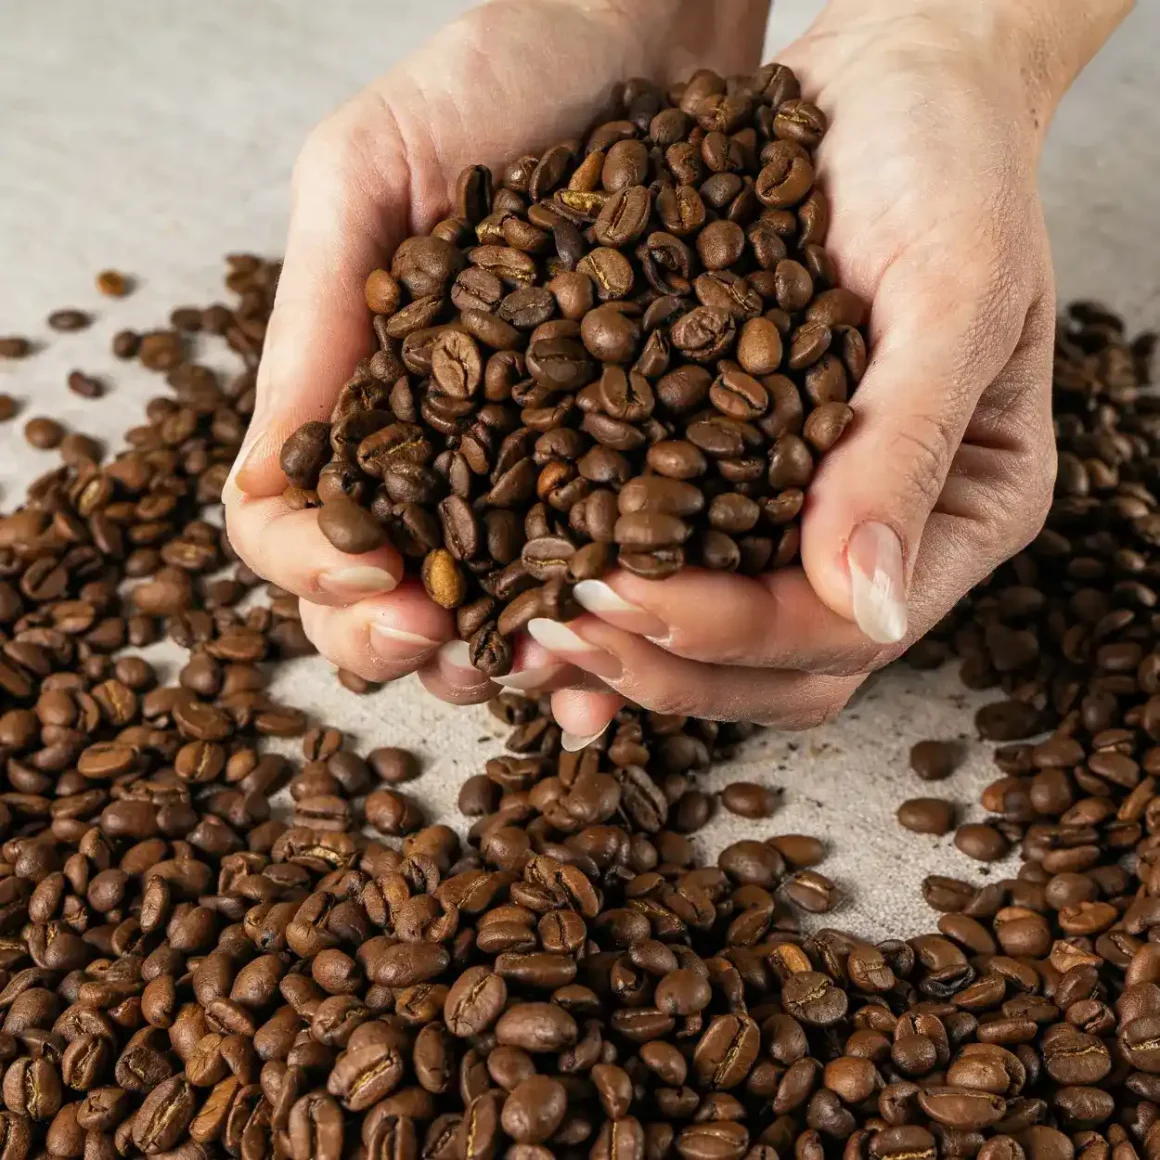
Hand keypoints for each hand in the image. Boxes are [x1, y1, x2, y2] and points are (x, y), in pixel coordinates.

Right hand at [222, 0, 770, 705]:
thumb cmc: (502, 73)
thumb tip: (271, 483)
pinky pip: (595, 578)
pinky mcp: (622, 462)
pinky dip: (595, 639)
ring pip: (480, 613)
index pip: (285, 527)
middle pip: (375, 596)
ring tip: (545, 673)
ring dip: (493, 664)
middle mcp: (433, 451)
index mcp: (355, 397)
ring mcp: (525, 467)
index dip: (316, 579)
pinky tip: (616, 670)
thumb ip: (316, 320)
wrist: (645, 26)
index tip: (389, 586)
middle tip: (458, 644)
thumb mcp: (371, 173)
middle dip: (399, 644)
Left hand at [528, 0, 1128, 744]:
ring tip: (531, 619)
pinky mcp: (745, 476)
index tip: (630, 599)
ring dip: (629, 645)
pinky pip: (681, 557)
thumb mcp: (950, 291)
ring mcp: (812, 514)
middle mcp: (885, 534)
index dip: (736, 631)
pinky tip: (535, 575)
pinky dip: (613, 579)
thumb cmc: (950, 164)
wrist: (895, 84)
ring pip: (723, 638)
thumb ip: (909, 447)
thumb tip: (864, 604)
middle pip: (780, 666)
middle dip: (666, 660)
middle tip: (559, 627)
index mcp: (962, 512)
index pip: (843, 629)